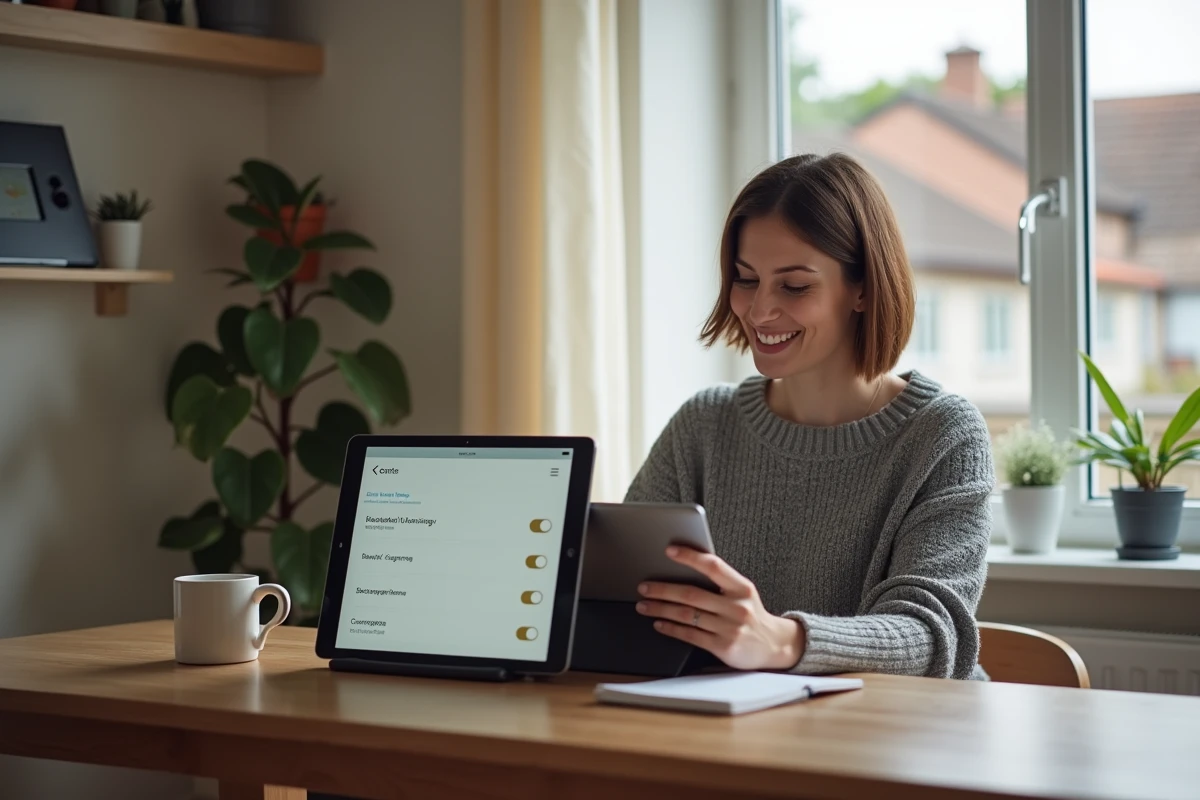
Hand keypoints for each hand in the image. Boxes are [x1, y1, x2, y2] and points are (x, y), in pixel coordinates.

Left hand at [635, 546, 804, 670]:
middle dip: (663, 589)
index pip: (714, 566)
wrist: (774, 645)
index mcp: (742, 588)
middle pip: (692, 594)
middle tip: (644, 586)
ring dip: (661, 609)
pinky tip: (659, 623)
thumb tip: (684, 567)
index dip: (691, 557)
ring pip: (687, 615)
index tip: (670, 551)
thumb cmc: (751, 614)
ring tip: (644, 605)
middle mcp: (737, 607)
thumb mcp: (742, 594)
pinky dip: (671, 628)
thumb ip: (720, 582)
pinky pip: (690, 635)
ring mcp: (730, 628)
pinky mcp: (723, 647)